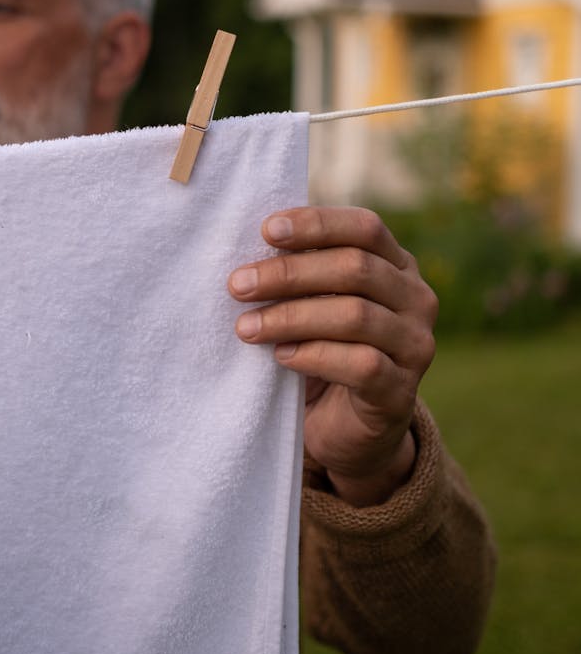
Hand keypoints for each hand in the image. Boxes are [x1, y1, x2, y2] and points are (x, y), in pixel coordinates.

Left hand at [228, 207, 437, 506]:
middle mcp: (416, 299)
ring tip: (246, 326)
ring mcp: (414, 346)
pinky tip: (281, 356)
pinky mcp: (401, 392)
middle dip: (289, 273)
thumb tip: (254, 245)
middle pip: (356, 269)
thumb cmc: (324, 348)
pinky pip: (361, 365)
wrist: (346, 428)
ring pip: (355, 316)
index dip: (317, 225)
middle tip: (238, 285)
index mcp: (398, 265)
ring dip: (291, 317)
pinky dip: (313, 356)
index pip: (365, 228)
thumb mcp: (316, 301)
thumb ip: (302, 272)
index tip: (267, 231)